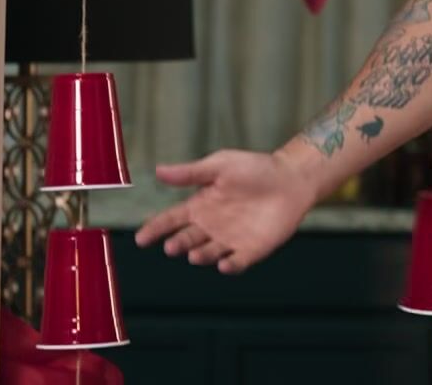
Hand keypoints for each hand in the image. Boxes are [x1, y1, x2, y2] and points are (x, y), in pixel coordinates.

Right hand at [132, 149, 315, 273]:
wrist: (290, 179)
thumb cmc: (254, 169)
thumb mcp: (219, 166)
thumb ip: (191, 173)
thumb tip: (158, 171)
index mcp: (200, 206)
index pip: (171, 220)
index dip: (155, 228)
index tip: (141, 238)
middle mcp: (211, 227)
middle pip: (187, 239)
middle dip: (178, 244)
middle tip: (172, 246)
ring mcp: (230, 240)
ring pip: (208, 253)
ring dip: (201, 255)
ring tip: (194, 254)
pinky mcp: (251, 250)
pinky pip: (237, 262)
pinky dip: (230, 266)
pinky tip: (224, 264)